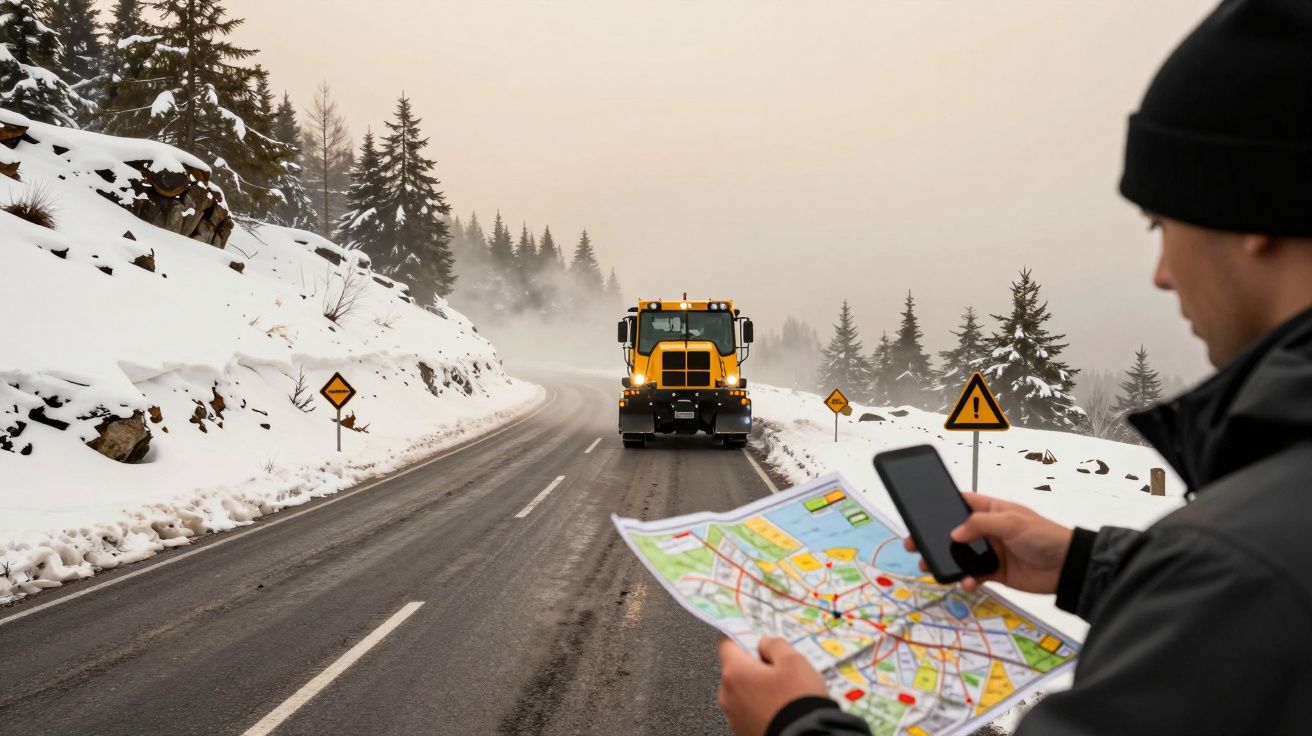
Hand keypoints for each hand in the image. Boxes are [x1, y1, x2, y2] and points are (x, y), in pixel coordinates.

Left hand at [718, 636, 828, 735]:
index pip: (726, 643)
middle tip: (780, 669)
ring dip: (758, 688)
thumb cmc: (797, 699)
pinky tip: (780, 709)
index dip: (742, 637)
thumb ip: (775, 644)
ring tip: (784, 693)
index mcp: (734, 672)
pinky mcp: (742, 732)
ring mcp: (733, 717)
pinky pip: (749, 711)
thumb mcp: (794, 660)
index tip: (756, 639)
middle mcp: (727, 695)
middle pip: (736, 670)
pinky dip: (761, 707)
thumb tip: (765, 643)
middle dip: (755, 666)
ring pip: (743, 692)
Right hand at [902, 494, 1072, 593]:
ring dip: (946, 561)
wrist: (1067, 567)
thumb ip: (980, 525)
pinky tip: (967, 582)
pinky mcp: (995, 572)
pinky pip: (973, 575)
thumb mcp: (1011, 522)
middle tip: (914, 544)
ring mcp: (990, 552)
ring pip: (960, 556)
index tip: (920, 513)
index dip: (940, 506)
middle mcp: (987, 530)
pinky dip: (967, 580)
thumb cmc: (1044, 536)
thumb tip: (953, 534)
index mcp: (990, 510)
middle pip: (953, 532)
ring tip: (930, 566)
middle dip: (934, 538)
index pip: (961, 503)